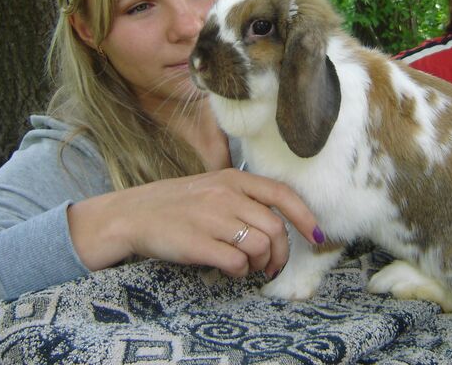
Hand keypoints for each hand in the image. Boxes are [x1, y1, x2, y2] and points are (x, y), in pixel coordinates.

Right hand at [68, 169, 322, 279]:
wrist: (134, 215)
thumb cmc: (178, 204)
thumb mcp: (213, 187)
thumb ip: (245, 197)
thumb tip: (281, 222)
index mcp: (234, 179)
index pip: (283, 195)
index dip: (306, 218)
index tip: (317, 237)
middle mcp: (226, 196)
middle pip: (275, 228)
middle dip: (281, 254)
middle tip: (272, 266)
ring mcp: (212, 219)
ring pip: (260, 246)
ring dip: (260, 264)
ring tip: (248, 267)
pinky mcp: (198, 244)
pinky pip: (236, 263)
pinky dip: (240, 272)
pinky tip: (230, 269)